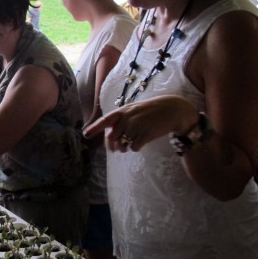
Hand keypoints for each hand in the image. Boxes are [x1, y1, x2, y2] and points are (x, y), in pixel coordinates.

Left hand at [83, 95, 198, 151]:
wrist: (172, 109)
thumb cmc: (151, 111)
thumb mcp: (134, 110)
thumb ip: (121, 121)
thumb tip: (110, 137)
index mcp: (123, 111)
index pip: (105, 120)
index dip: (95, 128)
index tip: (85, 135)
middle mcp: (127, 118)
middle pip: (112, 138)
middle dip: (114, 145)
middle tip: (118, 148)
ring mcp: (136, 126)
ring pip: (122, 145)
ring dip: (125, 148)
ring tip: (132, 143)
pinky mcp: (145, 134)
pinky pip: (133, 147)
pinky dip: (136, 147)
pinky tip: (141, 142)